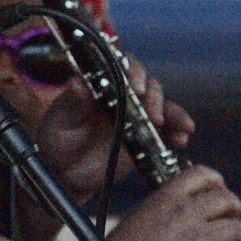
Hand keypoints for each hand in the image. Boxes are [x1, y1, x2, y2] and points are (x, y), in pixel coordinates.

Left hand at [34, 58, 195, 195]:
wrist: (62, 171)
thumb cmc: (57, 138)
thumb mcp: (61, 118)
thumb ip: (73, 102)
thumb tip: (77, 83)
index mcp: (103, 84)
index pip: (124, 68)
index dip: (133, 73)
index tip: (136, 88)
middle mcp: (123, 97)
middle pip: (148, 86)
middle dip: (155, 98)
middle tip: (153, 115)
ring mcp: (136, 118)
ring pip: (163, 109)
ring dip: (175, 115)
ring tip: (183, 127)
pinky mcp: (144, 140)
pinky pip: (166, 134)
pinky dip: (177, 136)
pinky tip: (181, 141)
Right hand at [110, 167, 240, 240]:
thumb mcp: (141, 215)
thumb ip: (164, 207)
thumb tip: (180, 208)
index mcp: (167, 196)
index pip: (201, 174)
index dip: (216, 180)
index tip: (219, 188)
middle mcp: (186, 212)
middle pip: (226, 199)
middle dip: (234, 206)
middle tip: (233, 214)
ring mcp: (198, 237)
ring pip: (237, 227)